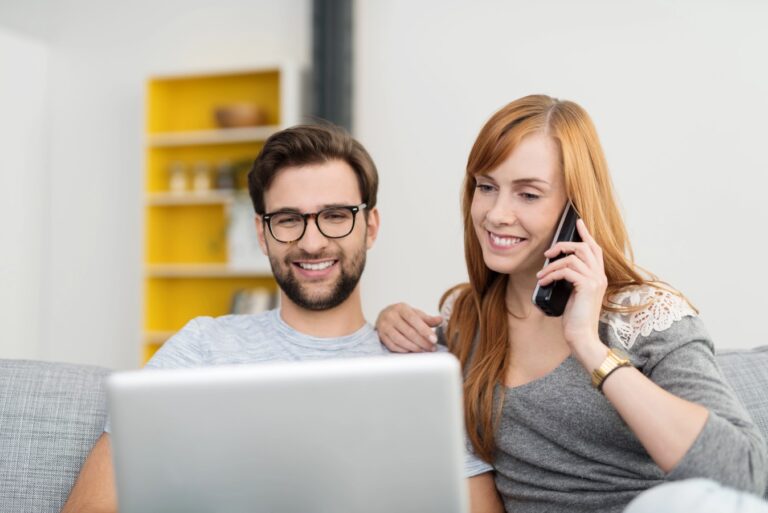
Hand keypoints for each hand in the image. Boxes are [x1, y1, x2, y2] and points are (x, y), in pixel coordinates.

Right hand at [375, 303, 442, 352]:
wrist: (384, 315)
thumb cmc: (402, 315)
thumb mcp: (415, 313)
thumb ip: (427, 318)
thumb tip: (440, 320)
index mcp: (401, 308)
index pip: (414, 319)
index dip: (424, 330)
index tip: (434, 339)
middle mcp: (391, 316)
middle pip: (408, 331)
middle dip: (422, 341)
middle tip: (432, 348)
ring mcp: (384, 326)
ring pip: (400, 340)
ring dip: (414, 347)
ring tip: (424, 350)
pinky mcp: (381, 336)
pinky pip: (393, 346)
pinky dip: (404, 350)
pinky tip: (412, 351)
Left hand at [535, 219, 606, 362]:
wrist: (582, 337)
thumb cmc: (575, 319)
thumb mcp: (573, 295)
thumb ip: (571, 280)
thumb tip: (555, 269)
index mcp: (598, 276)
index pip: (595, 249)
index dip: (586, 234)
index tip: (578, 222)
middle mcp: (599, 275)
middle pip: (584, 247)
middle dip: (563, 245)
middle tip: (547, 253)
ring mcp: (595, 280)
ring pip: (572, 258)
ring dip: (552, 265)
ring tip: (540, 276)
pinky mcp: (587, 286)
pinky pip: (566, 270)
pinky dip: (551, 274)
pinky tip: (543, 282)